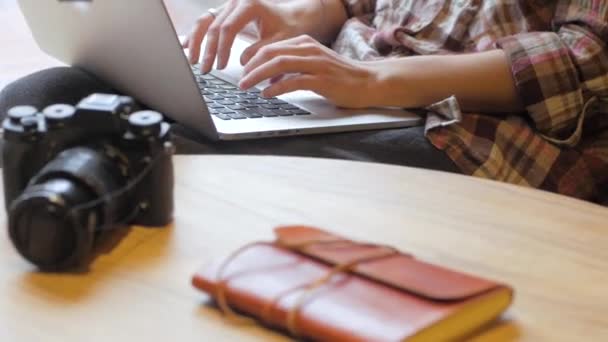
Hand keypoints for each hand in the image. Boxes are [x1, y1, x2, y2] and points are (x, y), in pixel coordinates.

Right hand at [182, 0, 324, 72]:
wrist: (290, 19)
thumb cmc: (287, 29)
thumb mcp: (279, 42)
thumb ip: (261, 51)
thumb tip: (243, 63)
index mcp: (250, 4)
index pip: (229, 28)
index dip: (222, 49)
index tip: (221, 67)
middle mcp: (236, 1)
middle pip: (213, 25)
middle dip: (207, 50)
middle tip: (206, 70)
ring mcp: (227, 6)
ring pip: (204, 22)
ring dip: (196, 42)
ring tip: (194, 62)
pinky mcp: (223, 13)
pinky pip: (205, 22)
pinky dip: (195, 35)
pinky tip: (185, 46)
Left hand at [239, 35, 377, 108]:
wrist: (368, 82)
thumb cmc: (340, 77)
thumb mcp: (314, 65)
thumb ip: (292, 68)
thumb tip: (269, 77)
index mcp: (305, 43)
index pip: (271, 46)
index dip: (253, 59)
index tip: (242, 71)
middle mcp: (309, 49)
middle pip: (271, 52)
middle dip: (251, 67)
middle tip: (240, 80)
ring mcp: (316, 64)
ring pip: (279, 64)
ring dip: (258, 76)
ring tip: (247, 87)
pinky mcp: (322, 80)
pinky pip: (293, 81)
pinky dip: (276, 88)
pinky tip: (267, 94)